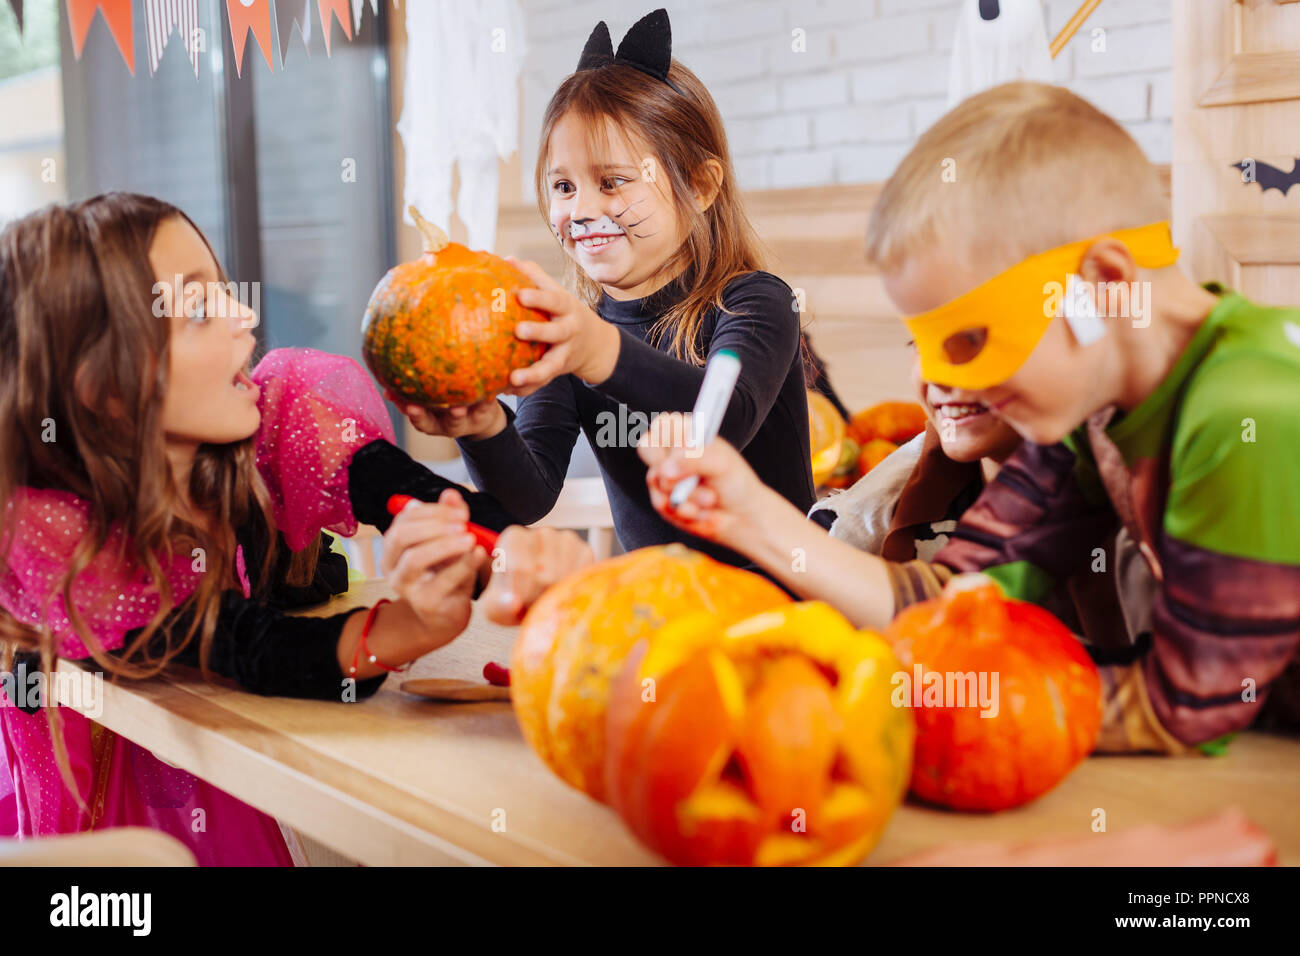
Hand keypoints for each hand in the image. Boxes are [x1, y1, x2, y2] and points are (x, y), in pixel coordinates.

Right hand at [380, 488, 486, 647]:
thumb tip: (451, 493)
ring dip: (445, 545)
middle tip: (463, 523)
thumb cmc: (446, 574)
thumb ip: (449, 518)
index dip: (431, 511)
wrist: (446, 615)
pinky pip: (442, 581)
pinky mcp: (425, 604)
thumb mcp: (448, 543)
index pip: (403, 520)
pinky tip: (479, 554)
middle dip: (433, 525)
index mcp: (394, 547)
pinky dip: (463, 565)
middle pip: (402, 537)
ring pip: (415, 559)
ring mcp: (406, 587)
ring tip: (470, 539)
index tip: (459, 511)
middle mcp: (392, 567)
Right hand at [383, 388, 505, 440]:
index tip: (403, 405)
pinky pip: (485, 407)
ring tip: (455, 406)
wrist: (483, 414)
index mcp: (432, 421)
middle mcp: (446, 424)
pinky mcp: (484, 414)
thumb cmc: (450, 401)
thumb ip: (410, 393)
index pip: (417, 420)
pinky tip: (486, 391)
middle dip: (423, 416)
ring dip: (455, 414)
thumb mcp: (430, 400)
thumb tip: (386, 384)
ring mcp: (465, 422)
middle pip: (433, 424)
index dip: (410, 414)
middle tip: (415, 407)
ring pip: (458, 420)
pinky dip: (485, 400)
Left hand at [479, 525, 594, 624]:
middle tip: (534, 604)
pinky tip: (563, 591)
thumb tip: (513, 603)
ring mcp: (566, 539)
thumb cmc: (513, 599)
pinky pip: (582, 576)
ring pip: (565, 577)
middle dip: (540, 598)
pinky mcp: (585, 550)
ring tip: (547, 598)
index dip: (522, 594)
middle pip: (546, 575)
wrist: (534, 597)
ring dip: (556, 596)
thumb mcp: (498, 606)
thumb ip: (500, 604)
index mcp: (514, 538)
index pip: (521, 569)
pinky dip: (573, 590)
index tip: (520, 605)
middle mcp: (541, 533)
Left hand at [505, 257, 620, 394]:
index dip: (538, 296)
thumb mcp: (556, 292)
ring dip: (533, 373)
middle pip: (556, 332)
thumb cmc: (565, 312)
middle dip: (539, 332)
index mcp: (565, 307)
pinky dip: (527, 388)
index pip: (553, 299)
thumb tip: (506, 259)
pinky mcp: (559, 372)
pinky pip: (543, 383)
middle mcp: (569, 331)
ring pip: (551, 366)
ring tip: (514, 377)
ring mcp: (565, 354)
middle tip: (518, 331)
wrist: (595, 344)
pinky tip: (507, 390)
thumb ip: (533, 275)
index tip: (520, 293)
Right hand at [637, 411, 772, 550]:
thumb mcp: (722, 465)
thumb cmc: (735, 482)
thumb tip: (666, 469)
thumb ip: (696, 460)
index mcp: (687, 434)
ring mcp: (664, 477)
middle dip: (670, 467)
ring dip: (687, 496)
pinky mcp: (663, 500)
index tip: (682, 451)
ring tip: (710, 499)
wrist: (740, 516)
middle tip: (691, 478)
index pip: (663, 424)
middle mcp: (672, 453)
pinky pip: (662, 505)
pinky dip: (685, 512)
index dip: (666, 437)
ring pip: (657, 482)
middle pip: (647, 448)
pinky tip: (701, 512)